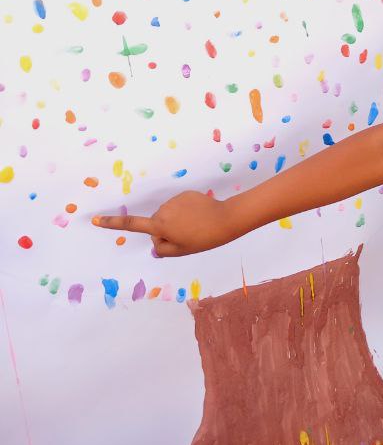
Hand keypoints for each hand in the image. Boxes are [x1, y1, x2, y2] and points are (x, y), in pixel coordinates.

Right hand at [92, 190, 246, 256]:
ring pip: (168, 215)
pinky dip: (185, 212)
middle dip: (166, 231)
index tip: (94, 220)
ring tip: (195, 225)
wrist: (225, 219)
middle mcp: (163, 210)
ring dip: (176, 221)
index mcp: (160, 225)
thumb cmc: (203, 238)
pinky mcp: (185, 194)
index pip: (131, 224)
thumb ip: (163, 249)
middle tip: (187, 236)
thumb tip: (155, 243)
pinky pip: (179, 206)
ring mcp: (174, 200)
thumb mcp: (181, 250)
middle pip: (156, 224)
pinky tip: (199, 215)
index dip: (112, 223)